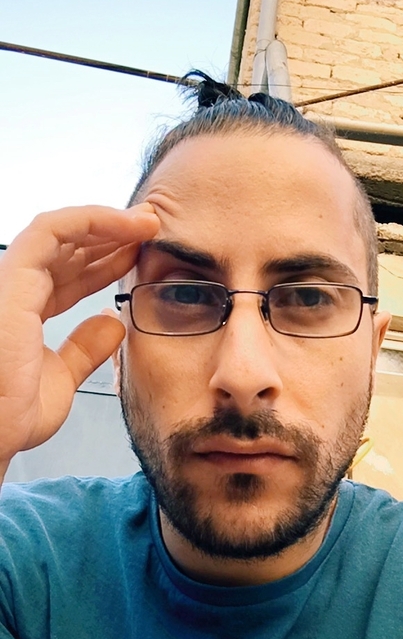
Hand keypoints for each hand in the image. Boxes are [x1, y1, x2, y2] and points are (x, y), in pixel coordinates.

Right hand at [0, 204, 159, 480]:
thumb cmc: (13, 418)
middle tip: (153, 228)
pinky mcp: (11, 279)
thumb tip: (111, 322)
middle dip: (112, 235)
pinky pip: (51, 231)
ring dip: (109, 222)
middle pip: (68, 249)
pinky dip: (92, 220)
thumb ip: (84, 349)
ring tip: (149, 222)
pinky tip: (128, 224)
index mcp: (25, 313)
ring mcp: (11, 283)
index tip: (143, 255)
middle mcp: (16, 292)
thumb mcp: (62, 378)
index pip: (70, 275)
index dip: (107, 261)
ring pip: (61, 231)